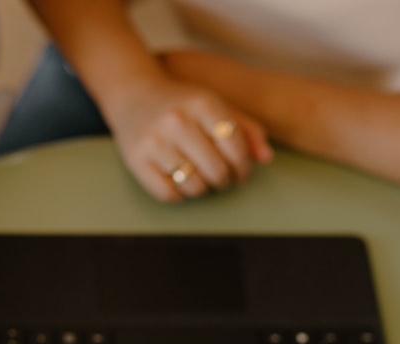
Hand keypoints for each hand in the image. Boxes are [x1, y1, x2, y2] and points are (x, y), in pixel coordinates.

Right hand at [104, 76, 272, 202]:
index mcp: (202, 103)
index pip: (236, 149)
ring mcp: (154, 141)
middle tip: (222, 178)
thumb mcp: (215, 106)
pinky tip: (181, 182)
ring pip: (194, 186)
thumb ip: (245, 129)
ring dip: (203, 189)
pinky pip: (168, 194)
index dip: (244, 167)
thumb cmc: (182, 104)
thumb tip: (266, 158)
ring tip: (202, 179)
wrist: (133, 93)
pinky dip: (179, 195)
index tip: (241, 172)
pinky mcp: (136, 160)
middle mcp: (177, 121)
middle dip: (225, 181)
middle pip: (217, 171)